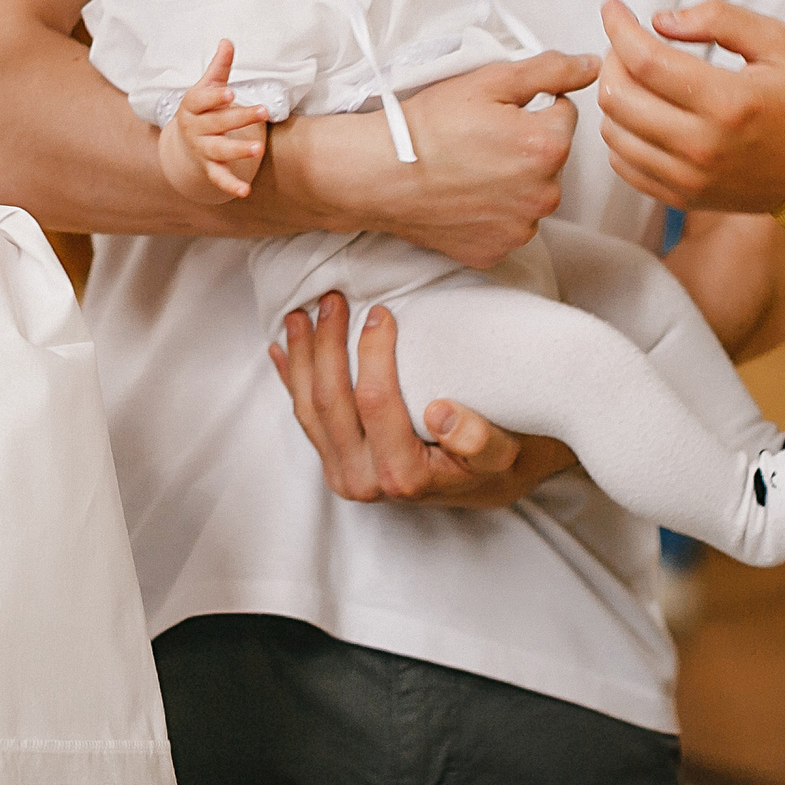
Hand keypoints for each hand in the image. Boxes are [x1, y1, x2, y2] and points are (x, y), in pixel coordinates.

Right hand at [158, 41, 268, 203]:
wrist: (183, 142)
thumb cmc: (203, 108)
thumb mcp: (208, 86)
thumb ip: (220, 67)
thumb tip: (227, 40)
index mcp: (192, 106)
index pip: (200, 100)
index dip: (215, 98)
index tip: (231, 93)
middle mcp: (195, 129)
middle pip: (216, 124)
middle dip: (239, 118)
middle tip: (263, 111)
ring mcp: (202, 150)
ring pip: (218, 151)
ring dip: (237, 150)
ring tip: (258, 149)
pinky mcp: (210, 168)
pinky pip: (219, 178)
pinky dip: (231, 185)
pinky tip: (246, 191)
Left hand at [269, 292, 576, 507]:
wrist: (487, 484)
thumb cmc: (498, 459)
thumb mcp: (503, 452)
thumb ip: (478, 439)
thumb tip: (441, 413)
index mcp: (403, 476)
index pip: (375, 402)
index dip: (372, 352)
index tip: (381, 311)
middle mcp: (365, 481)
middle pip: (331, 402)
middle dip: (326, 345)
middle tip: (333, 300)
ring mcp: (344, 474)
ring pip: (309, 410)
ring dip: (302, 358)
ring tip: (301, 315)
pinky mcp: (335, 464)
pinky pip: (305, 420)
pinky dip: (290, 382)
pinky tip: (281, 351)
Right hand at [324, 51, 595, 268]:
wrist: (379, 173)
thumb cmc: (428, 125)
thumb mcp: (489, 81)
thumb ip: (550, 70)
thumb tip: (592, 66)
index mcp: (548, 147)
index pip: (564, 114)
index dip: (531, 106)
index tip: (495, 112)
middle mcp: (544, 194)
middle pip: (551, 158)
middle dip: (525, 145)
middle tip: (479, 138)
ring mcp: (520, 228)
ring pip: (532, 193)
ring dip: (512, 181)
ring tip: (468, 168)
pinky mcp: (496, 251)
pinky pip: (508, 225)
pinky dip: (493, 212)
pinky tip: (464, 196)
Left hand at [598, 0, 784, 213]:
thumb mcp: (780, 42)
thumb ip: (720, 18)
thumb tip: (661, 20)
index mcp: (729, 102)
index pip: (644, 60)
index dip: (618, 27)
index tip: (613, 8)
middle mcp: (702, 146)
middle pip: (617, 96)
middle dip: (612, 58)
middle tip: (628, 42)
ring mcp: (689, 178)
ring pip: (613, 132)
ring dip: (615, 95)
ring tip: (637, 76)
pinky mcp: (682, 198)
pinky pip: (624, 165)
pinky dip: (622, 133)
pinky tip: (643, 112)